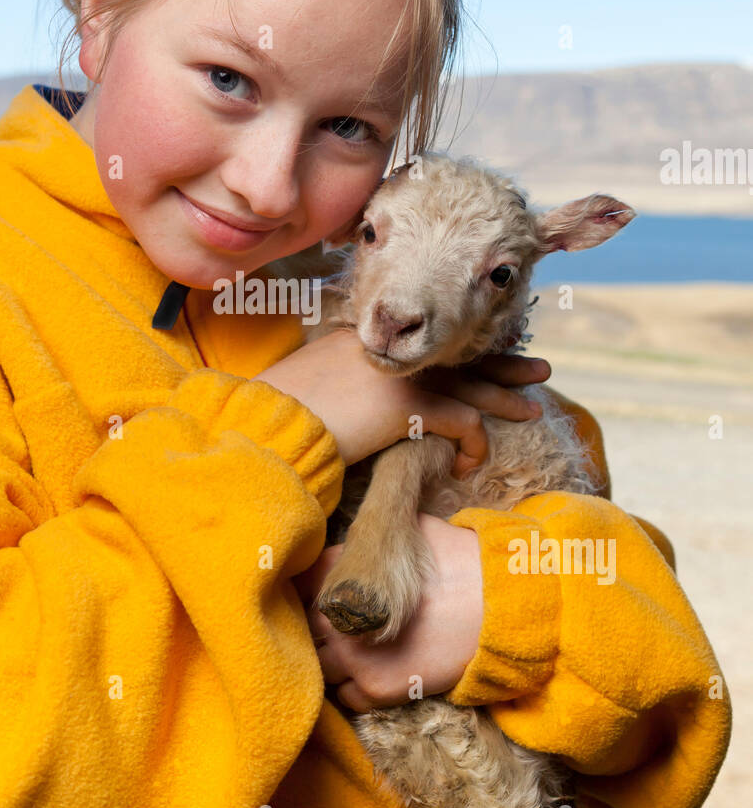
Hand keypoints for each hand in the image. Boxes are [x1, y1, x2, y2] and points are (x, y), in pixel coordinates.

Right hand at [254, 329, 551, 472]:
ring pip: (471, 384)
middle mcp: (389, 349)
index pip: (425, 344)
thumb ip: (343, 386)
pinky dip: (473, 446)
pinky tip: (466, 467)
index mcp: (365, 341)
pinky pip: (464, 423)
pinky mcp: (410, 404)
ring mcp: (401, 373)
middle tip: (538, 369)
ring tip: (532, 409)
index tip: (482, 360)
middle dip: (501, 364)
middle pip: (458, 356)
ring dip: (504, 399)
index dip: (459, 354)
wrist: (270, 423)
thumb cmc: (279, 414)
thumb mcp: (313, 387)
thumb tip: (357, 407)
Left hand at [294, 513, 484, 710]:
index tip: (324, 595)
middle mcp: (337, 615)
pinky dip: (354, 688)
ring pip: (320, 665)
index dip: (313, 589)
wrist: (495, 604)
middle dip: (324, 626)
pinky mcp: (375, 688)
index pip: (303, 583)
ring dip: (334, 660)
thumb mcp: (410, 531)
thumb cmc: (456, 560)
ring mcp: (353, 655)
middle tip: (349, 626)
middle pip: (308, 625)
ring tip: (359, 652)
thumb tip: (359, 542)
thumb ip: (373, 540)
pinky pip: (346, 696)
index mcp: (340, 572)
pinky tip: (372, 674)